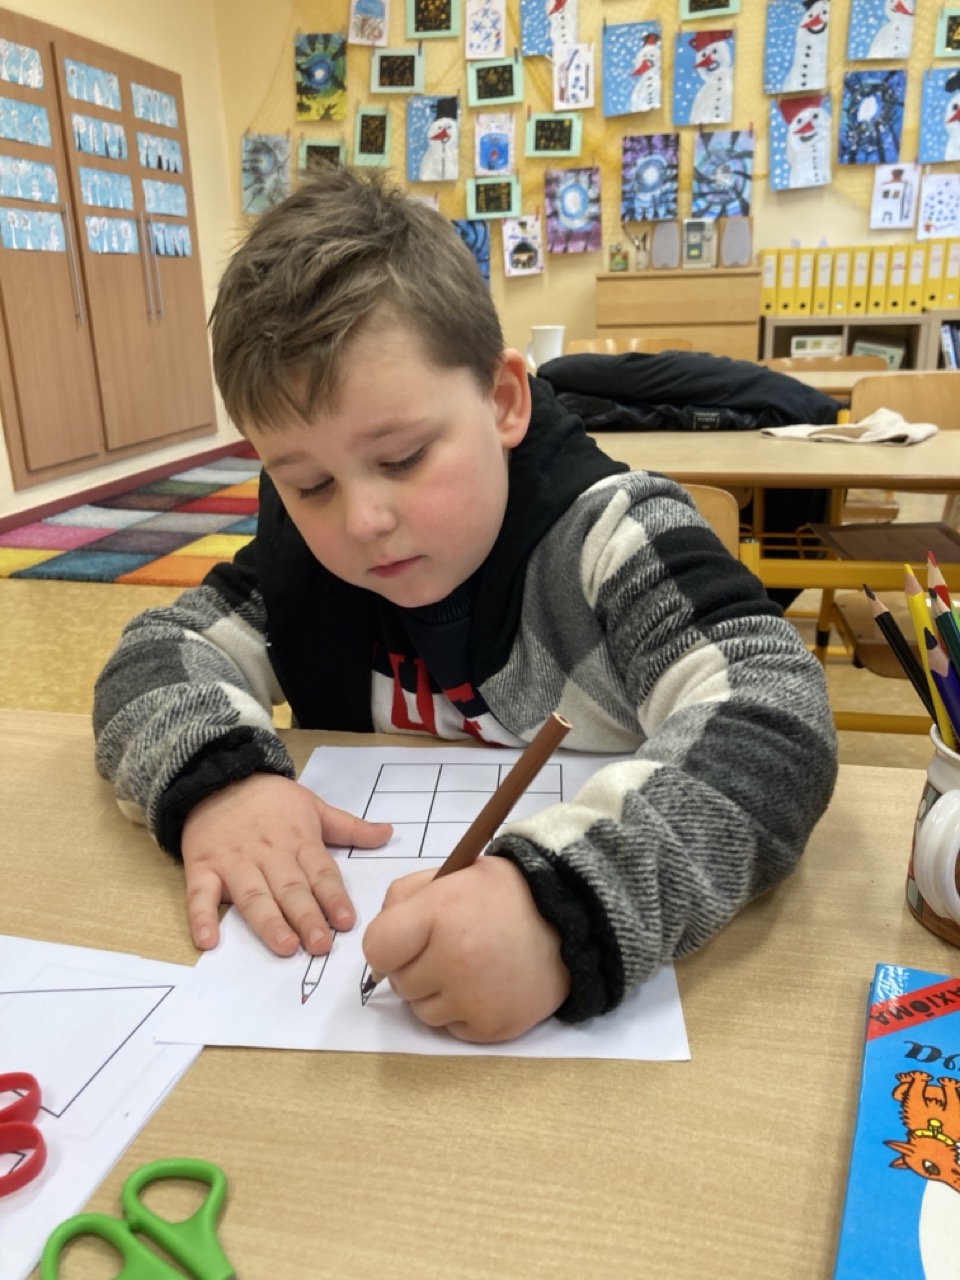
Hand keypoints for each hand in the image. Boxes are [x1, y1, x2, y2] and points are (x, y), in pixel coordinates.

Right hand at [181, 774, 391, 955]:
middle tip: (320, 945)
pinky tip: (207, 941)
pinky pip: (200, 894)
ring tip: (284, 946)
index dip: (334, 897)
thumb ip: (350, 827)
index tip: (346, 922)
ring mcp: (234, 862)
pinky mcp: (203, 866)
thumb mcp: (314, 806)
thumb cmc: (270, 798)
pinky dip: (202, 917)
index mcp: (299, 841)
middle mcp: (269, 854)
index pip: (320, 873)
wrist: (218, 774)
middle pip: (290, 889)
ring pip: (253, 895)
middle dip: (307, 917)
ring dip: (268, 922)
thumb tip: (389, 833)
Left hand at [361, 856, 570, 1042]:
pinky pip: (453, 1029)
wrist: (572, 919)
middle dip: (415, 967)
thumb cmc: (506, 894)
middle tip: (448, 948)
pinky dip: (463, 1012)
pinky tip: (486, 986)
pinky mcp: (492, 1027)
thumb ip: (406, 896)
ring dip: (436, 993)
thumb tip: (381, 941)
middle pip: (399, 983)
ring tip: (470, 967)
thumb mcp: (453, 874)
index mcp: (439, 914)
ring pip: (422, 1011)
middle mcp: (453, 960)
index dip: (387, 946)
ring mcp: (473, 999)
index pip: (377, 949)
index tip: (404, 941)